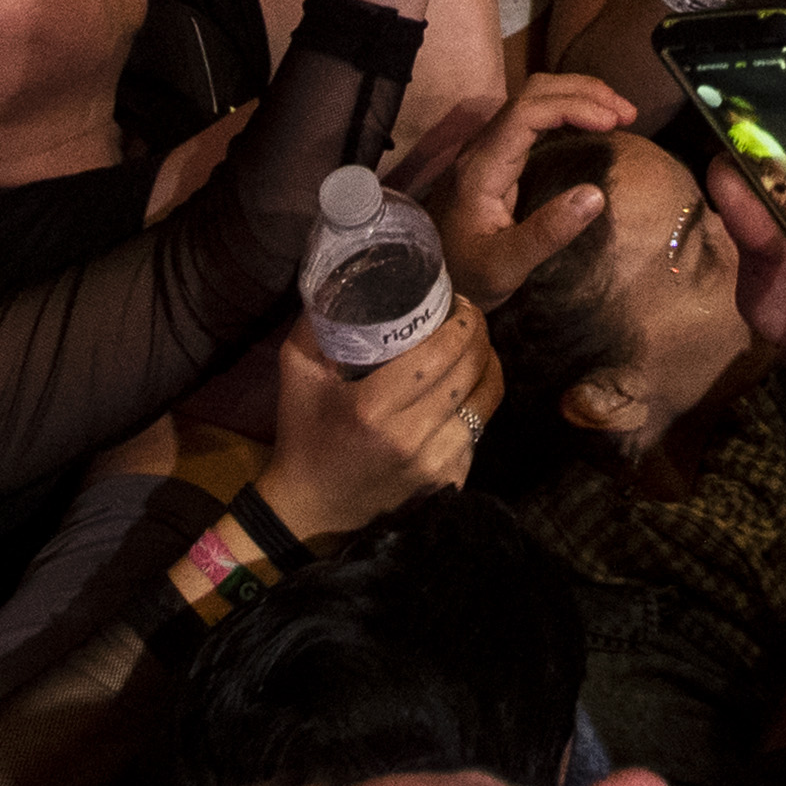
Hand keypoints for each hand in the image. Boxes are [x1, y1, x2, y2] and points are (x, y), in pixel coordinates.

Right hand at [252, 294, 499, 537]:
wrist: (314, 510)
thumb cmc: (304, 435)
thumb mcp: (296, 373)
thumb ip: (316, 323)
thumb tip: (343, 275)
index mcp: (372, 408)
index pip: (438, 354)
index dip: (460, 321)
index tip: (458, 301)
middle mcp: (409, 438)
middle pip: (470, 372)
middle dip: (479, 335)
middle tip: (469, 317)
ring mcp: (434, 465)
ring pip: (485, 402)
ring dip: (488, 367)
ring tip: (476, 348)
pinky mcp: (448, 482)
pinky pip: (480, 431)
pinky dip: (478, 404)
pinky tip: (465, 389)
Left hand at [432, 71, 643, 309]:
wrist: (427, 280)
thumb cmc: (466, 276)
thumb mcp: (506, 267)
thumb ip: (547, 233)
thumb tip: (596, 194)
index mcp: (482, 167)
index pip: (527, 112)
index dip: (573, 107)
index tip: (614, 123)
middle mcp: (482, 148)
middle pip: (531, 93)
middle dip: (582, 92)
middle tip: (628, 113)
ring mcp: (487, 149)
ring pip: (532, 99)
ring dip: (576, 97)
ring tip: (618, 114)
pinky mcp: (496, 158)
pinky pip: (533, 117)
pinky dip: (567, 111)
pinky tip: (590, 125)